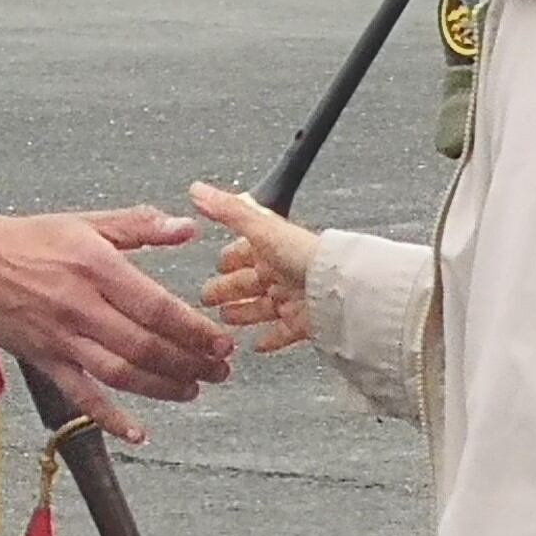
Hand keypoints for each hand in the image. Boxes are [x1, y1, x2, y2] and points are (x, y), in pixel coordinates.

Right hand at [0, 208, 233, 444]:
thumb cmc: (29, 240)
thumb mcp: (89, 222)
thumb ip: (141, 226)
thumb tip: (187, 228)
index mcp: (96, 268)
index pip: (156, 307)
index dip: (194, 330)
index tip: (220, 341)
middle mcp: (79, 306)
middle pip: (144, 345)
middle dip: (188, 363)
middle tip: (218, 370)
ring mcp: (61, 338)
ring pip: (119, 374)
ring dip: (161, 388)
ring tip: (192, 391)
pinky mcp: (45, 361)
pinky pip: (80, 396)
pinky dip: (109, 419)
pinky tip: (136, 432)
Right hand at [189, 182, 323, 353]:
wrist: (337, 287)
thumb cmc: (304, 255)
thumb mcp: (260, 227)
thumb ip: (228, 210)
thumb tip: (198, 190)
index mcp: (272, 246)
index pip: (244, 250)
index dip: (229, 258)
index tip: (217, 264)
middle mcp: (282, 270)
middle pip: (249, 281)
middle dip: (228, 288)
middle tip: (208, 296)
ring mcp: (293, 297)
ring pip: (262, 306)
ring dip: (244, 312)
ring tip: (226, 319)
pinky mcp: (303, 322)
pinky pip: (283, 332)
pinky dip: (269, 338)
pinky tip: (257, 345)